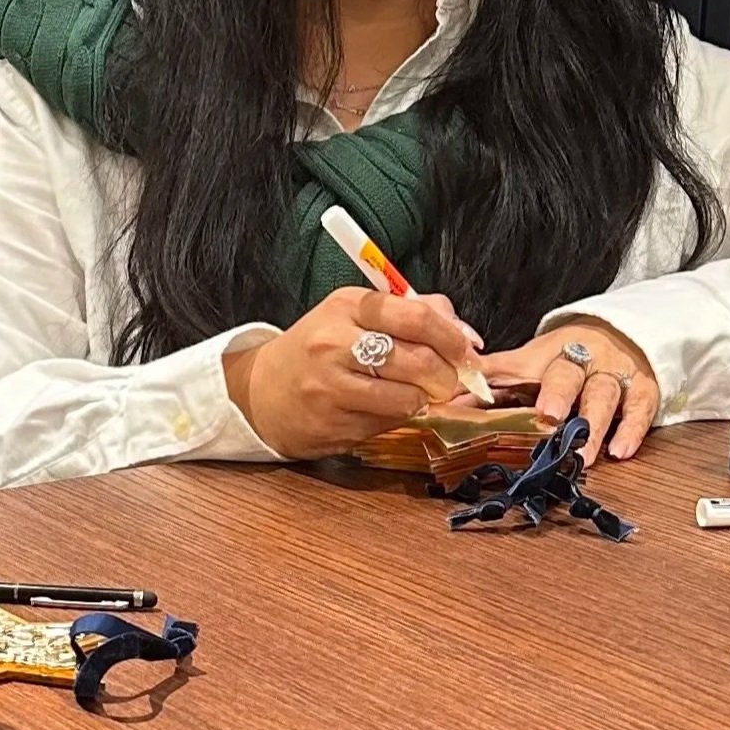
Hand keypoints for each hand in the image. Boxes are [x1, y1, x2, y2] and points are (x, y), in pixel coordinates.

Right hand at [224, 287, 483, 460]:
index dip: (452, 336)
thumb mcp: (353, 316)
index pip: (415, 315)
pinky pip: (389, 423)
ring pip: (408, 397)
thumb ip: (409, 313)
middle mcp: (335, 342)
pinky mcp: (333, 423)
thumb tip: (465, 333)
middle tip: (452, 379)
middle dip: (448, 374)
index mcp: (346, 306)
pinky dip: (400, 417)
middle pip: (418, 359)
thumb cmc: (316, 351)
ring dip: (425, 400)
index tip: (468, 349)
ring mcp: (332, 386)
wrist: (261, 393)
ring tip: (418, 393)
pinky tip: (386, 407)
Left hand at [477, 321, 658, 460]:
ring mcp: (613, 375)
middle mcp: (580, 361)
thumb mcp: (532, 361)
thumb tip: (448, 399)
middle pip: (566, 374)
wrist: (623, 333)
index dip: (501, 380)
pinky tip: (620, 450)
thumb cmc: (568, 354)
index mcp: (546, 354)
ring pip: (603, 394)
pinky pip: (640, 409)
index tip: (485, 398)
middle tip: (547, 415)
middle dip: (557, 393)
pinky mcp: (643, 390)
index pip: (519, 367)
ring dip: (594, 423)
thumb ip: (494, 380)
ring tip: (583, 454)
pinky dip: (631, 429)